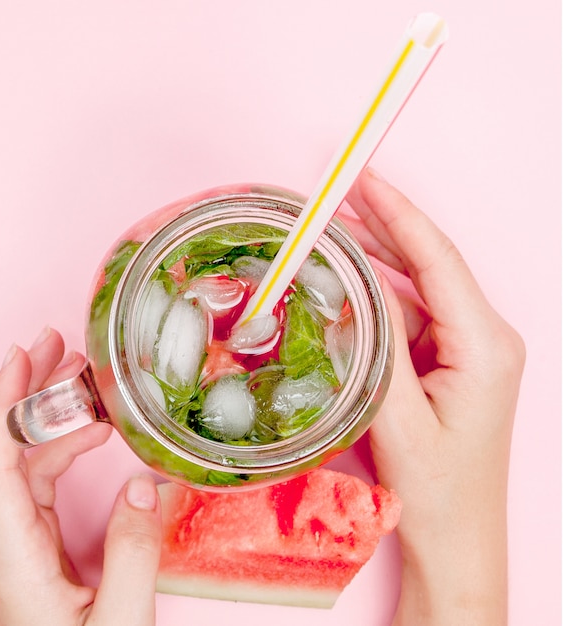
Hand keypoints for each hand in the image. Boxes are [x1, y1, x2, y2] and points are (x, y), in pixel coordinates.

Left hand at [0, 327, 161, 625]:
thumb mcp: (119, 624)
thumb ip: (133, 555)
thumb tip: (144, 488)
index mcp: (10, 554)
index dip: (3, 398)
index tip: (23, 355)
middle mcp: (1, 539)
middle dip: (26, 387)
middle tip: (58, 345)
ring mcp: (13, 540)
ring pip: (19, 456)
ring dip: (49, 412)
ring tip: (82, 379)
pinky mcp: (30, 542)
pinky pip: (38, 477)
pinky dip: (63, 444)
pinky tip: (92, 432)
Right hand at [344, 168, 524, 624]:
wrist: (458, 537)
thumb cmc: (437, 490)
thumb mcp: (397, 418)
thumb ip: (374, 347)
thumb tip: (348, 291)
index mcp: (484, 346)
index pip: (437, 261)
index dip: (399, 214)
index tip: (364, 181)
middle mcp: (486, 337)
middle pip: (430, 264)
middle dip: (386, 226)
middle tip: (341, 196)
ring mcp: (470, 347)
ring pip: (418, 288)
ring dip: (377, 260)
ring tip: (334, 234)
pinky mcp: (452, 360)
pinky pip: (412, 315)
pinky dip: (379, 296)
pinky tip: (349, 284)